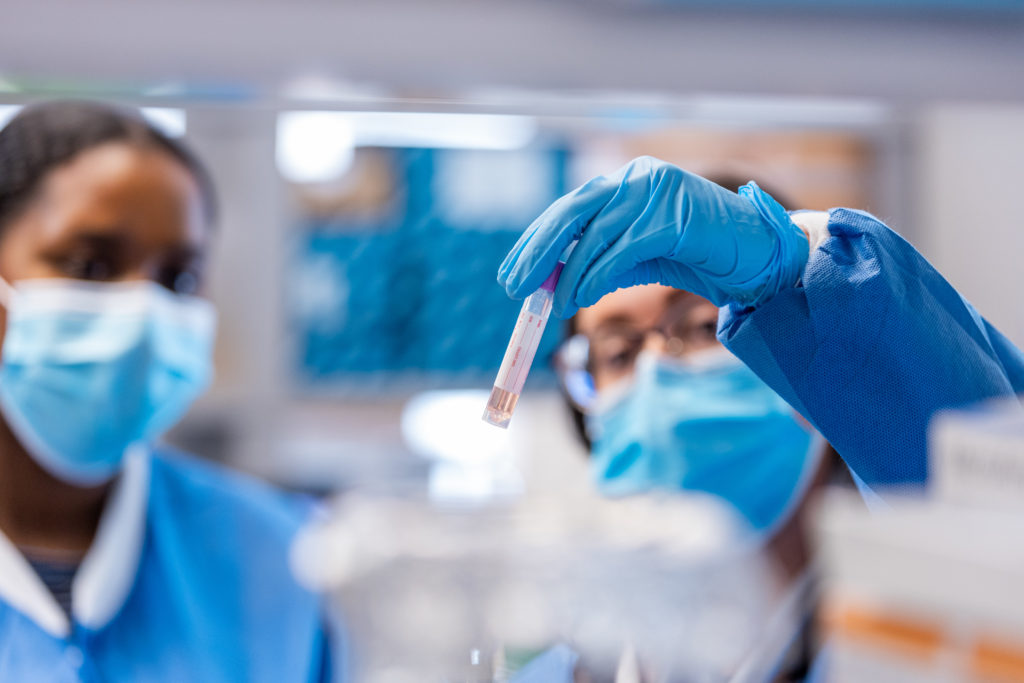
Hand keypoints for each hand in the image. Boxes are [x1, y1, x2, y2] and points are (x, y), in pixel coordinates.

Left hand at [497, 157, 808, 317]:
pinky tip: (580, 298)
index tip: (512, 272)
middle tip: (514, 286)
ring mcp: (655, 193)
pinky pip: (620, 250)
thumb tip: (553, 284)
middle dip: (537, 252)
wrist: (758, 256)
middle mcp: (637, 179)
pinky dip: (594, 277)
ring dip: (567, 276)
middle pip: (570, 213)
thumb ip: (600, 261)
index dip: (535, 241)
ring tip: (553, 306)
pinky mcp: (670, 217)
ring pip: (593, 236)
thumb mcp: (639, 256)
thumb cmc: (698, 256)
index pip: (569, 209)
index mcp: (627, 182)